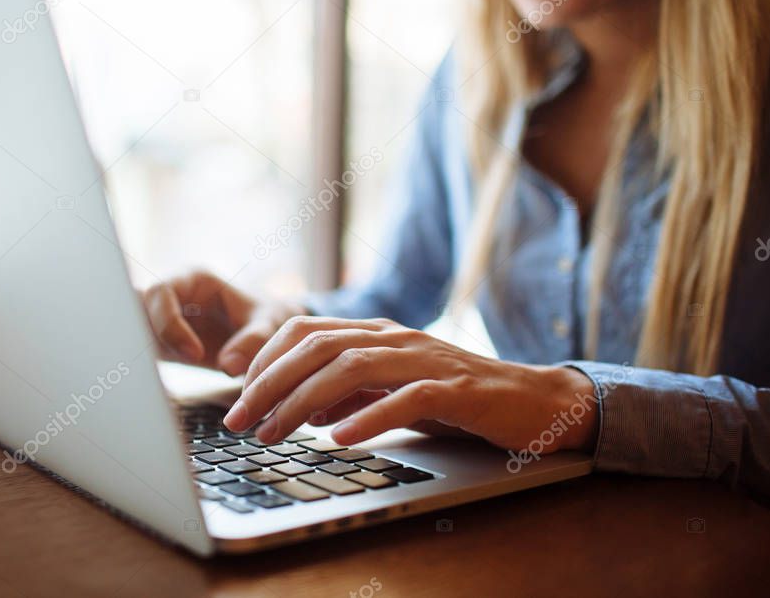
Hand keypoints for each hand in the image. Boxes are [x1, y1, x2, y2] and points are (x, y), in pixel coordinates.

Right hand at [141, 270, 305, 375]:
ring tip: (148, 381)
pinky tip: (150, 389)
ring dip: (136, 355)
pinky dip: (140, 370)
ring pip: (129, 332)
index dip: (169, 323)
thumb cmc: (268, 319)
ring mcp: (159, 319)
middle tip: (156, 370)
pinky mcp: (158, 343)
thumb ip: (254, 340)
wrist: (266, 333)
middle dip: (142, 338)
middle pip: (134, 310)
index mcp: (192, 279)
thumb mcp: (269, 324)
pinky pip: (137, 352)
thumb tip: (228, 367)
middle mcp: (170, 296)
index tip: (194, 355)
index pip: (161, 292)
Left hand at [222, 316, 598, 453]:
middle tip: (239, 420)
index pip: (305, 331)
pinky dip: (369, 416)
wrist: (531, 401)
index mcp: (375, 332)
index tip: (239, 396)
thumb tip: (302, 409)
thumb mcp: (391, 393)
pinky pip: (405, 398)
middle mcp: (394, 336)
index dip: (264, 360)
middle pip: (317, 346)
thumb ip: (349, 394)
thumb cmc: (455, 397)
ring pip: (351, 366)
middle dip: (269, 383)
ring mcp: (425, 358)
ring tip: (275, 432)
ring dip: (304, 401)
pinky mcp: (455, 387)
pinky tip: (340, 437)